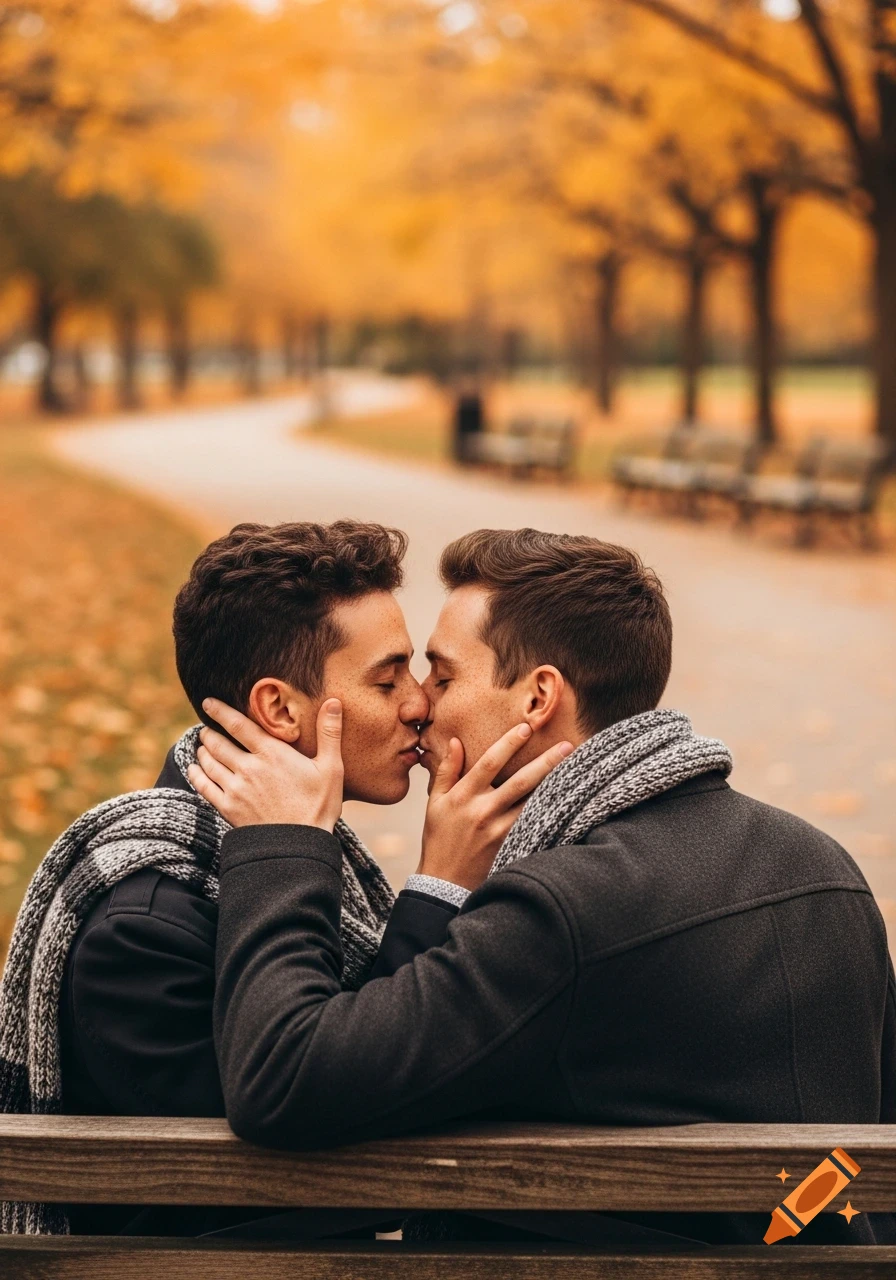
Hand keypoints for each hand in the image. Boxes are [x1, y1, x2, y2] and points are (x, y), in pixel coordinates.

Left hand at [186, 696, 344, 831]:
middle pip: (219, 743)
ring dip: (203, 751)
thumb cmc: (319, 807)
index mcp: (272, 754)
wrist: (299, 847)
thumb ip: (330, 733)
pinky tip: (193, 769)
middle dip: (210, 733)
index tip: (208, 702)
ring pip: (210, 763)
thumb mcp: (331, 768)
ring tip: (201, 746)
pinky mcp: (228, 808)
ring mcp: (235, 789)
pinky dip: (196, 775)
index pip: (239, 725)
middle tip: (206, 728)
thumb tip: (333, 701)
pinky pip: (204, 787)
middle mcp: (248, 768)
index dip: (221, 711)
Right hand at [418, 724, 572, 891]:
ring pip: (533, 804)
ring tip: (576, 771)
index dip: (508, 744)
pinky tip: (568, 802)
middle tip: (568, 746)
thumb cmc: (439, 839)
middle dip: (546, 762)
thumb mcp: (435, 803)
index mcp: (463, 796)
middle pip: (520, 782)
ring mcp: (498, 831)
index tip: (526, 728)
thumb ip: (447, 770)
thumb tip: (457, 741)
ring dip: (555, 787)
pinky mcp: (510, 846)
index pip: (489, 763)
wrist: (444, 884)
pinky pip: (534, 825)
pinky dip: (550, 812)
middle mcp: (483, 812)